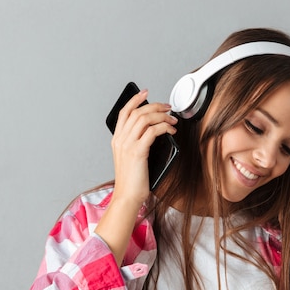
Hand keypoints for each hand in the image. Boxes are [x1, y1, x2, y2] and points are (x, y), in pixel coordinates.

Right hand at [110, 89, 177, 205]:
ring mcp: (128, 145)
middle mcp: (120, 140)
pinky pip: (152, 131)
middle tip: (168, 108)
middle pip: (137, 112)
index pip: (124, 112)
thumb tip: (154, 131)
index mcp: (117, 140)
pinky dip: (164, 127)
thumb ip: (137, 143)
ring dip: (162, 116)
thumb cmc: (132, 181)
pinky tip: (171, 131)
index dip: (135, 100)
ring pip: (145, 119)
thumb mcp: (131, 158)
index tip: (146, 92)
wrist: (127, 196)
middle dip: (155, 106)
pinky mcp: (137, 152)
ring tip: (173, 120)